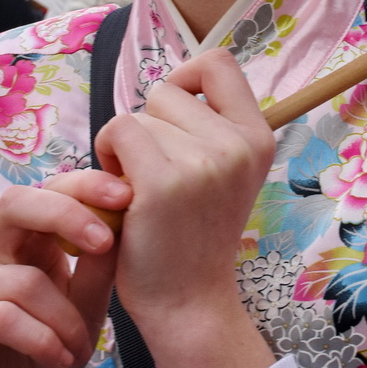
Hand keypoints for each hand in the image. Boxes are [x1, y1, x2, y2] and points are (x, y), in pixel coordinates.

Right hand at [0, 171, 127, 367]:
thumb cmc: (51, 347)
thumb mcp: (89, 306)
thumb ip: (101, 266)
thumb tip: (124, 219)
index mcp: (27, 238)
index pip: (49, 188)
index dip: (85, 185)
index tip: (126, 196)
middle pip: (15, 203)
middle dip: (65, 215)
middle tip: (107, 242)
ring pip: (22, 280)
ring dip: (64, 317)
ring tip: (80, 347)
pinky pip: (0, 318)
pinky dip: (40, 339)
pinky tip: (59, 358)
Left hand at [94, 48, 273, 321]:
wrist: (189, 303)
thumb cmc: (194, 237)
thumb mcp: (225, 176)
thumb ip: (210, 130)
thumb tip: (173, 86)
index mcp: (258, 139)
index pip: (220, 64)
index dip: (187, 79)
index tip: (175, 115)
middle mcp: (238, 146)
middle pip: (168, 92)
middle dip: (150, 127)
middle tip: (155, 174)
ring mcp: (204, 163)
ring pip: (139, 116)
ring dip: (126, 149)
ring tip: (141, 191)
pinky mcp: (163, 182)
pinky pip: (118, 131)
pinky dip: (107, 154)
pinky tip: (120, 191)